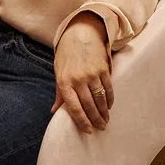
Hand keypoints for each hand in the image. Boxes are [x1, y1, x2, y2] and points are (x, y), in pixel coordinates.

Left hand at [51, 14, 113, 133]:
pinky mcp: (103, 69)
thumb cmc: (66, 56)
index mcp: (64, 82)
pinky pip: (108, 88)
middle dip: (95, 119)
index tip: (88, 131)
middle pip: (89, 105)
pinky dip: (110, 99)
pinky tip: (109, 106)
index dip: (82, 121)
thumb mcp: (59, 73)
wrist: (80, 34)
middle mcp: (78, 79)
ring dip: (104, 112)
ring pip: (100, 99)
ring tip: (106, 120)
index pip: (74, 107)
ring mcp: (92, 74)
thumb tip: (54, 111)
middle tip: (101, 128)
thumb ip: (59, 94)